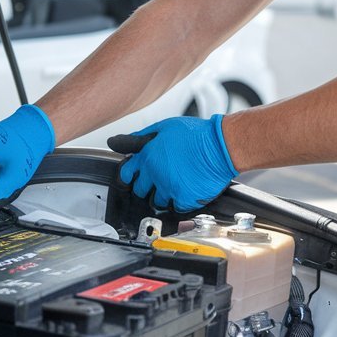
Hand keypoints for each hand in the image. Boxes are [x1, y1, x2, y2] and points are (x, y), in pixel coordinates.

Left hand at [107, 115, 236, 211]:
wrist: (221, 146)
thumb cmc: (196, 134)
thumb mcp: (164, 127)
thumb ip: (139, 138)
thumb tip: (115, 142)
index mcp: (148, 156)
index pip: (125, 174)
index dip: (128, 177)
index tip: (131, 180)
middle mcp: (155, 174)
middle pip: (140, 191)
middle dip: (147, 186)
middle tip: (161, 179)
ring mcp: (169, 188)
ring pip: (157, 201)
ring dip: (164, 195)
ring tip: (177, 184)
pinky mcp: (184, 200)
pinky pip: (176, 208)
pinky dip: (180, 202)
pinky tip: (187, 190)